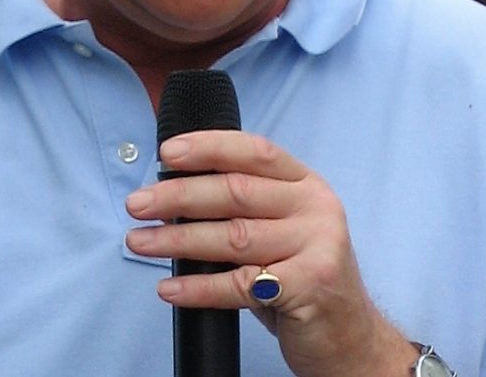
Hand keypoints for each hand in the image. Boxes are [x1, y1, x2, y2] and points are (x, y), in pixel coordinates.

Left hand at [124, 131, 415, 376]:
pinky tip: (170, 288)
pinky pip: (240, 284)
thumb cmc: (300, 280)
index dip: (209, 148)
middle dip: (178, 196)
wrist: (348, 337)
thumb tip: (171, 194)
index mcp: (307, 185)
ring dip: (178, 240)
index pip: (255, 152)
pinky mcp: (310, 286)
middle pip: (236, 192)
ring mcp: (317, 246)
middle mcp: (316, 208)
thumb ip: (244, 208)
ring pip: (233, 236)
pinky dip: (199, 287)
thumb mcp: (281, 231)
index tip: (166, 154)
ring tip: (140, 242)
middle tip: (137, 204)